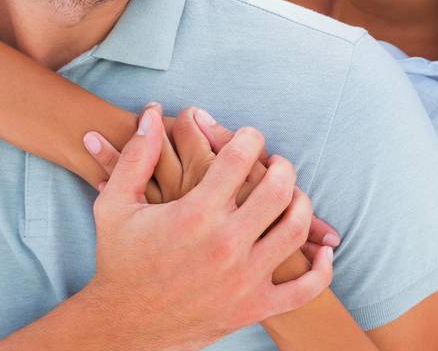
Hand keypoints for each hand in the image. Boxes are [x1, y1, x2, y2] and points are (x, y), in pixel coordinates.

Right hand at [81, 103, 333, 345]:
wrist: (124, 324)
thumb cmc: (120, 260)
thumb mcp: (115, 205)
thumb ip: (137, 157)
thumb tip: (152, 113)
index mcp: (194, 215)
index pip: (239, 159)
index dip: (249, 137)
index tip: (248, 136)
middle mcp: (224, 246)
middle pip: (277, 190)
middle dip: (281, 166)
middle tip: (275, 162)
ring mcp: (243, 280)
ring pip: (295, 230)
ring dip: (300, 204)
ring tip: (290, 195)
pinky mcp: (254, 308)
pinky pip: (305, 289)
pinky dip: (322, 269)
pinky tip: (321, 251)